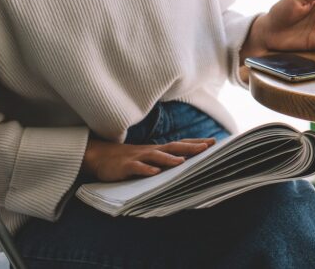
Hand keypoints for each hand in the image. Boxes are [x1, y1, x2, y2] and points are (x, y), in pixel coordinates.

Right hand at [82, 136, 214, 181]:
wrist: (99, 156)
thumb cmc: (128, 158)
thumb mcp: (148, 156)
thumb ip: (164, 157)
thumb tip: (185, 160)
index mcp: (157, 149)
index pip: (180, 144)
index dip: (196, 143)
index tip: (214, 141)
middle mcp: (150, 151)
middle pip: (173, 147)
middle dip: (190, 147)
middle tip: (207, 147)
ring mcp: (138, 158)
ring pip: (155, 157)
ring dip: (169, 159)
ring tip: (182, 162)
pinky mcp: (125, 167)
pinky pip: (136, 168)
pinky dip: (145, 170)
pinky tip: (154, 173)